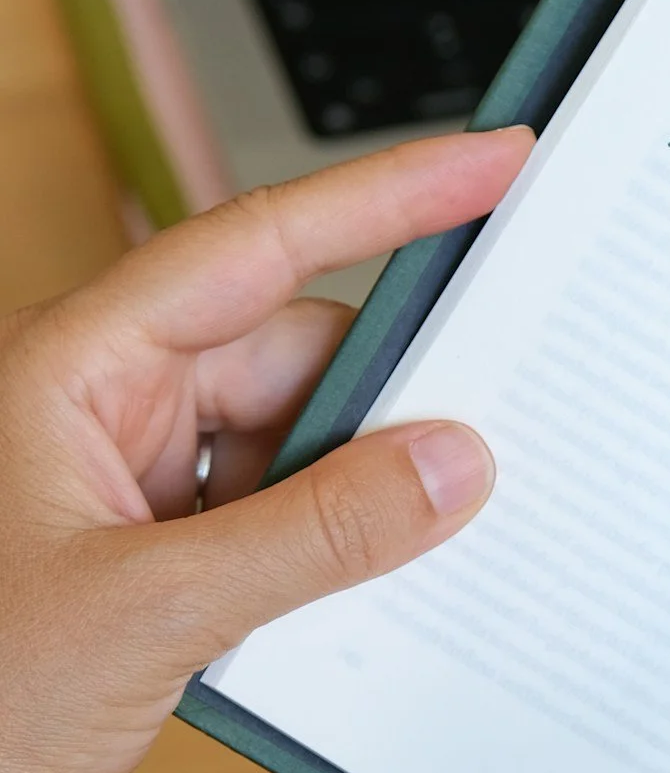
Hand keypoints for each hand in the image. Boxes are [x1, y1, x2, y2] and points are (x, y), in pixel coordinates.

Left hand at [0, 129, 530, 772]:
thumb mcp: (151, 610)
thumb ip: (315, 533)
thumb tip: (448, 463)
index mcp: (73, 370)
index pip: (252, 248)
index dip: (382, 197)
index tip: (488, 163)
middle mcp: (102, 415)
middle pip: (289, 358)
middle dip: (389, 396)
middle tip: (493, 423)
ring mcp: (128, 494)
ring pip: (293, 450)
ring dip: (359, 495)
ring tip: (430, 543)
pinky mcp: (153, 572)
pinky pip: (275, 529)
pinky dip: (331, 555)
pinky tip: (371, 598)